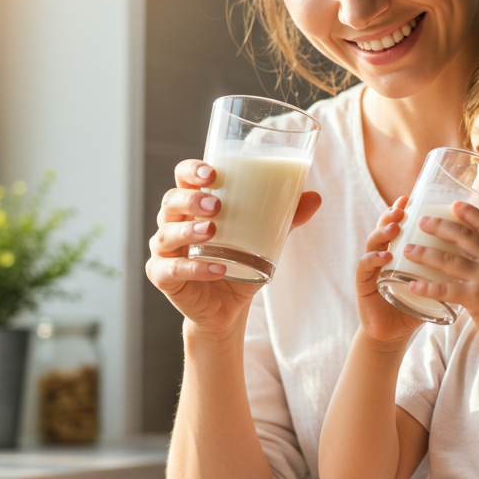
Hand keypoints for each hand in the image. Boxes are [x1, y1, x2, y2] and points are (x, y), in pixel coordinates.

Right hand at [146, 157, 321, 335]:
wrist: (228, 308)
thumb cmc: (240, 262)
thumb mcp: (265, 238)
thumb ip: (286, 218)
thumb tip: (315, 198)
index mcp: (194, 205)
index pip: (184, 177)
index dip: (192, 170)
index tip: (213, 172)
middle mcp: (174, 223)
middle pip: (171, 202)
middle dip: (191, 200)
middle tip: (216, 205)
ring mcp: (165, 251)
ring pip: (166, 234)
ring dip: (188, 231)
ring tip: (212, 231)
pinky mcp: (163, 277)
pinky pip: (170, 270)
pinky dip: (193, 269)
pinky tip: (217, 268)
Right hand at [356, 197, 422, 343]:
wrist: (394, 333)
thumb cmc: (416, 305)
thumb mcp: (433, 281)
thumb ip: (448, 266)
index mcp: (398, 249)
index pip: (399, 224)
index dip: (402, 210)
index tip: (411, 198)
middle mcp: (382, 253)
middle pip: (384, 226)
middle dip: (392, 214)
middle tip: (403, 208)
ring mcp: (371, 267)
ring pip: (373, 242)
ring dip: (383, 232)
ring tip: (395, 227)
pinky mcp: (364, 284)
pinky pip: (365, 266)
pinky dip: (374, 258)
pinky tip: (385, 256)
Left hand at [403, 201, 478, 343]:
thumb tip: (473, 252)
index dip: (469, 213)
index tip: (454, 204)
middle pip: (462, 236)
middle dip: (439, 226)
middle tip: (422, 221)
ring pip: (447, 260)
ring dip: (424, 254)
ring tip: (407, 250)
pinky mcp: (474, 297)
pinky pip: (444, 289)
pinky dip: (426, 287)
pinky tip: (412, 285)